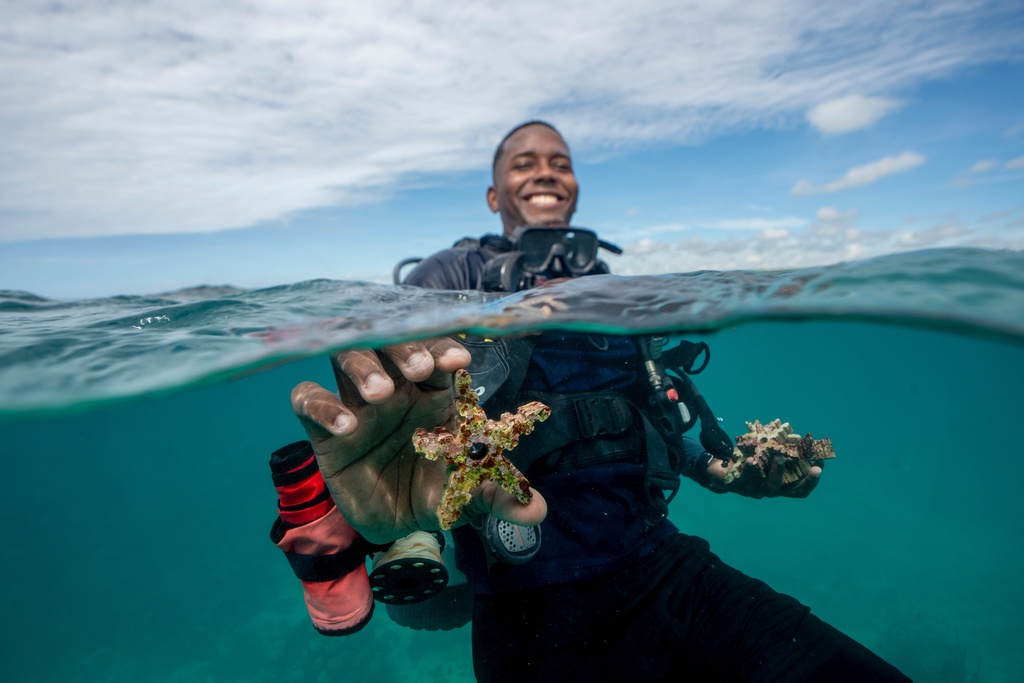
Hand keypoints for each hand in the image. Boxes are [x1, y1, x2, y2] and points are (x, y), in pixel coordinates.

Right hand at [290, 337, 546, 543]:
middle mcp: (396, 386)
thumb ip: (497, 498)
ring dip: (363, 367)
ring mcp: (357, 402)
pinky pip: (308, 399)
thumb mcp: (466, 498)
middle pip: (392, 343)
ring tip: (380, 394)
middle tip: (418, 369)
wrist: (393, 524)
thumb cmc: (435, 492)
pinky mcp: (325, 428)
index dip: (445, 350)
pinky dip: (322, 404)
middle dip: (405, 349)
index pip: (437, 355)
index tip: (459, 361)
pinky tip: (345, 425)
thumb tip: (537, 511)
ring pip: (348, 357)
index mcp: (434, 391)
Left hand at [706, 455, 821, 498]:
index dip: (812, 479)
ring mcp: (754, 490)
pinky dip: (750, 469)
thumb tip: (798, 436)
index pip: (800, 488)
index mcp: (779, 483)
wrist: (718, 466)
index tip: (822, 465)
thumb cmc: (747, 458)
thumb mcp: (765, 452)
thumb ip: (780, 447)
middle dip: (805, 480)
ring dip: (777, 472)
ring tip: (780, 458)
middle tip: (815, 469)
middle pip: (791, 491)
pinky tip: (752, 460)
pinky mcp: (737, 485)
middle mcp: (769, 489)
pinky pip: (745, 479)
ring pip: (769, 486)